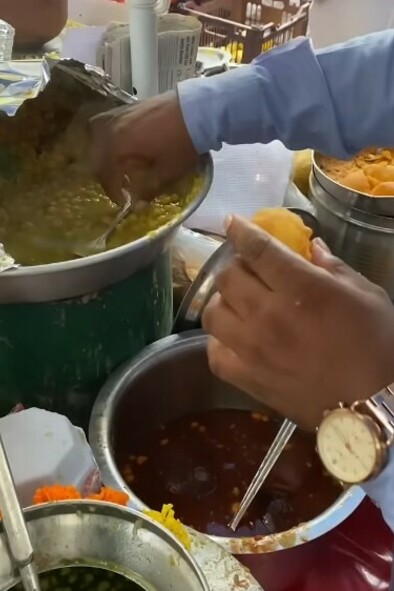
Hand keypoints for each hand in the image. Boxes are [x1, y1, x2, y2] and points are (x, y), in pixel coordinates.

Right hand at [89, 91, 197, 203]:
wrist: (196, 111)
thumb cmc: (180, 144)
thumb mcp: (166, 173)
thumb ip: (147, 190)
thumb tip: (136, 204)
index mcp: (116, 147)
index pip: (105, 175)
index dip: (113, 193)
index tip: (124, 202)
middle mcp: (109, 129)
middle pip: (95, 156)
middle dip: (105, 174)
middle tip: (120, 186)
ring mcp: (116, 115)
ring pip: (97, 137)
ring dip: (103, 155)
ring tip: (118, 165)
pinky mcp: (126, 107)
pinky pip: (107, 126)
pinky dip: (110, 139)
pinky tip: (125, 147)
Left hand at [202, 216, 393, 430]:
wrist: (374, 406)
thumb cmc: (377, 345)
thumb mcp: (366, 294)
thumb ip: (333, 266)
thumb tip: (311, 247)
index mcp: (301, 288)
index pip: (257, 249)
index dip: (240, 230)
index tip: (232, 223)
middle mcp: (268, 315)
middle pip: (227, 277)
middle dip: (235, 266)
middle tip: (250, 271)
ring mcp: (253, 349)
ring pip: (213, 312)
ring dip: (223, 301)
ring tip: (240, 304)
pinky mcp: (248, 379)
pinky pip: (215, 354)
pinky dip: (219, 341)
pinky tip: (235, 338)